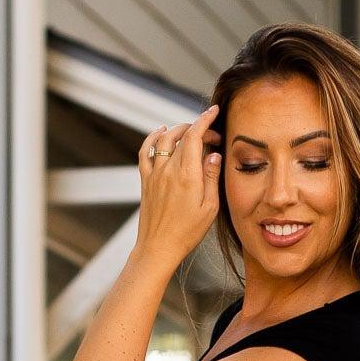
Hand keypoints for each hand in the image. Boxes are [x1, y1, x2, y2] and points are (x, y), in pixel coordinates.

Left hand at [134, 103, 222, 270]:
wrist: (158, 247)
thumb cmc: (186, 232)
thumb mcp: (209, 208)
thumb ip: (212, 178)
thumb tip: (213, 156)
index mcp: (187, 175)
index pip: (195, 136)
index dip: (205, 120)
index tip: (213, 112)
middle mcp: (169, 169)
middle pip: (182, 135)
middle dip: (198, 129)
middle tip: (211, 138)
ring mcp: (155, 173)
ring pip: (164, 138)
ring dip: (178, 130)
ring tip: (190, 133)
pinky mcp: (146, 179)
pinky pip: (146, 150)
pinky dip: (153, 137)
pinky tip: (160, 132)